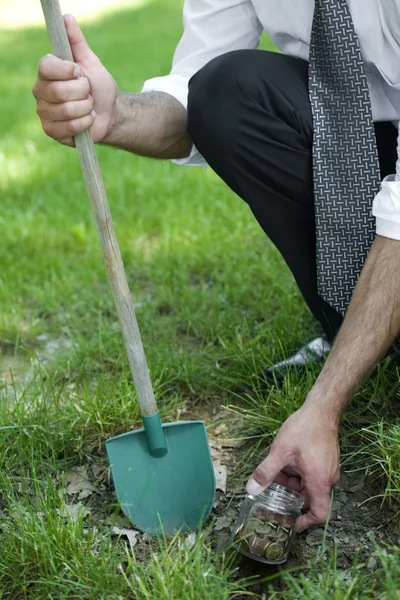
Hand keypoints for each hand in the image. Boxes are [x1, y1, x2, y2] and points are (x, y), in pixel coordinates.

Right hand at [33, 14, 116, 145]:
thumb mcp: (91, 63)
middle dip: (83, 92)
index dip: (67, 70)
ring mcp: (44, 112)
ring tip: (88, 107)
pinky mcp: (51, 131)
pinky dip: (85, 123)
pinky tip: (87, 120)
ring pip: (67, 110)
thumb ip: (77, 42)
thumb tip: (67, 18)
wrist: (109, 114)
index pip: (46, 66)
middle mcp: (40, 91)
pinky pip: (70, 126)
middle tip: (87, 92)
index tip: (79, 72)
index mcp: (46, 72)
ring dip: (86, 108)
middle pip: (59, 91)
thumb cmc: (99, 87)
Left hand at [246, 404, 339, 530]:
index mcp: (320, 482)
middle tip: (272, 490)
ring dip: (292, 481)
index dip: (307, 523)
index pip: (320, 514)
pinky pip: (312, 475)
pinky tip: (285, 460)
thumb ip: (266, 472)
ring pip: (308, 484)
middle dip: (290, 495)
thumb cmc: (304, 429)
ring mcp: (328, 470)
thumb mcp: (280, 451)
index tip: (293, 523)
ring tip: (276, 469)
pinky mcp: (326, 461)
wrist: (322, 410)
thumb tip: (251, 489)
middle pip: (309, 497)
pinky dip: (298, 472)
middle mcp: (328, 479)